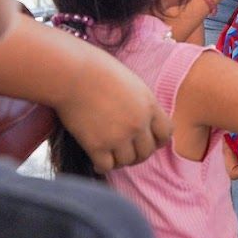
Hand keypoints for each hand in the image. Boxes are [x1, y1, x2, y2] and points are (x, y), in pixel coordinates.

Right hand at [55, 54, 172, 173]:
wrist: (71, 73)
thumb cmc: (96, 70)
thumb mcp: (130, 82)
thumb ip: (140, 103)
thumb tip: (143, 120)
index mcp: (149, 105)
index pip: (166, 133)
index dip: (157, 140)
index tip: (146, 140)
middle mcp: (138, 123)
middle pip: (147, 151)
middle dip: (137, 153)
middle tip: (125, 151)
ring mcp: (118, 136)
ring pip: (127, 161)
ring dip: (120, 160)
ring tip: (110, 154)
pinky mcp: (97, 145)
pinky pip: (107, 167)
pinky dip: (102, 166)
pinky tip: (96, 161)